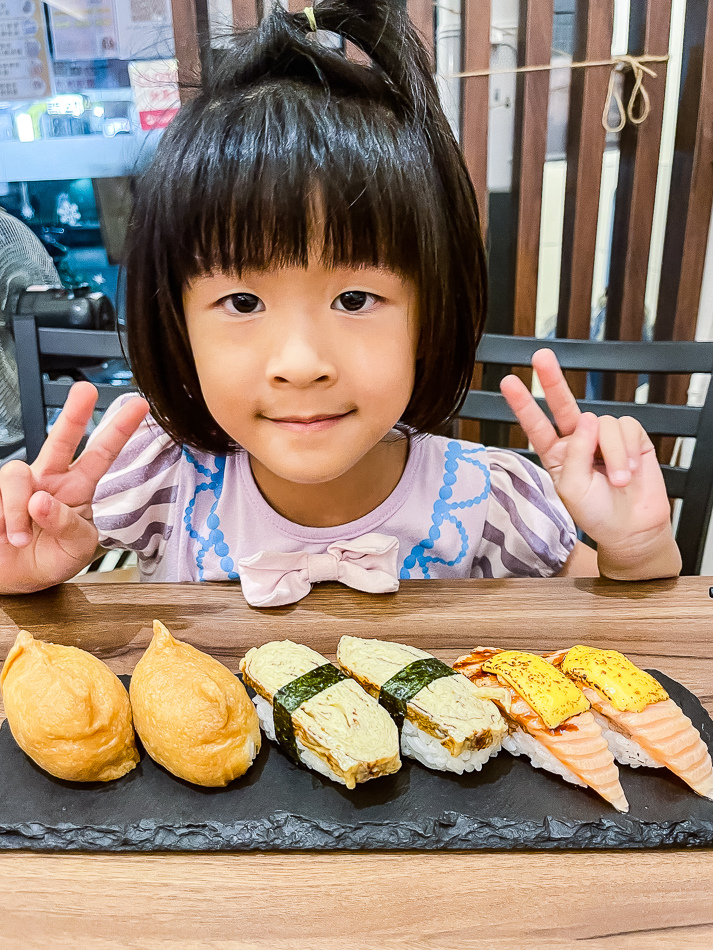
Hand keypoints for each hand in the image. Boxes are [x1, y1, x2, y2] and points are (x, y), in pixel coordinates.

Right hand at [0, 382, 148, 592]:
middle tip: (86, 391)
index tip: (139, 406)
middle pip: (61, 439)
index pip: (101, 455)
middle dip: (74, 414)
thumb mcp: (75, 549)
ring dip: (19, 509)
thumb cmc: (50, 559)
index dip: (118, 431)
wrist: (15, 578)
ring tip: (21, 537)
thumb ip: (68, 526)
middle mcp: (49, 479)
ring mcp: (19, 484)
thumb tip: (40, 501)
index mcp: (77, 488)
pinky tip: (7, 534)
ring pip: (16, 473)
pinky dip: (6, 518)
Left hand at [500, 349, 679, 578]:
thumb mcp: (574, 488)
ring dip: (613, 454)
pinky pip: (627, 428)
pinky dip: (628, 450)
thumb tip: (589, 419)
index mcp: (557, 454)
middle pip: (564, 405)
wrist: (632, 529)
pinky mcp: (632, 437)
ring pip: (604, 424)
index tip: (509, 382)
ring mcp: (604, 438)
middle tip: (541, 358)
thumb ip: (575, 453)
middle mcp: (578, 441)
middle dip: (552, 380)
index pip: (537, 425)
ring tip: (617, 481)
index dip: (523, 404)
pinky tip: (630, 470)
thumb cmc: (597, 514)